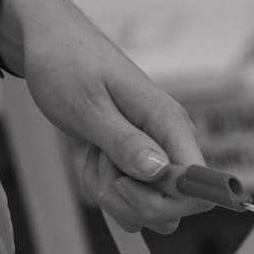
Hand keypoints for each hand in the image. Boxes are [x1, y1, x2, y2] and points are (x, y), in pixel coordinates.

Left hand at [0, 0, 211, 233]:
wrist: (52, 45)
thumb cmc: (67, 64)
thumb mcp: (87, 104)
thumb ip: (124, 141)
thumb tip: (160, 172)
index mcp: (171, 125)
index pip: (200, 184)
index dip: (168, 200)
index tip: (125, 185)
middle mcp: (173, 144)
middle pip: (175, 207)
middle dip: (129, 201)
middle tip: (98, 163)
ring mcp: (158, 155)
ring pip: (150, 208)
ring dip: (111, 194)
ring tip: (91, 154)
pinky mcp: (141, 163)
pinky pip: (131, 199)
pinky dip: (104, 188)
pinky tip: (91, 158)